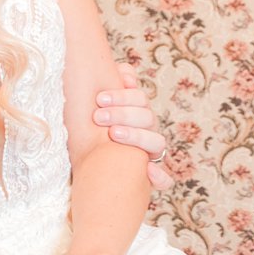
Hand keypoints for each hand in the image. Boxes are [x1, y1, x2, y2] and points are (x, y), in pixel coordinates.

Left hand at [93, 62, 174, 190]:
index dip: (122, 97)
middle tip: (98, 117)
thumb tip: (126, 75)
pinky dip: (160, 176)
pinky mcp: (151, 177)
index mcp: (137, 113)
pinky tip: (148, 171)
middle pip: (147, 117)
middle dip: (122, 114)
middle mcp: (147, 131)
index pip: (139, 99)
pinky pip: (164, 179)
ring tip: (114, 135)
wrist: (89, 166)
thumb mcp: (99, 105)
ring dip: (136, 137)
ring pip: (157, 142)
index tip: (99, 99)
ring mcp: (150, 153)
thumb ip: (113, 83)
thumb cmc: (93, 129)